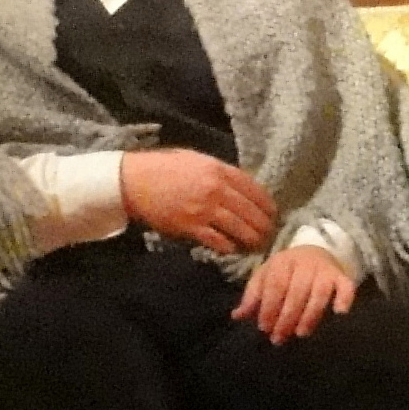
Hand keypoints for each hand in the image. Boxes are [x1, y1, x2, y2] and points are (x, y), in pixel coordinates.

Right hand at [118, 150, 276, 253]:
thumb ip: (221, 172)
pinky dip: (229, 247)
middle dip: (264, 225)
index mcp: (220, 170)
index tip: (273, 213)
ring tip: (256, 245)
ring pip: (240, 229)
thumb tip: (242, 187)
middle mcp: (216, 190)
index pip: (255, 189)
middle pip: (252, 212)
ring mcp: (204, 210)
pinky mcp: (191, 228)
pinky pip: (219, 242)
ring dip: (252, 239)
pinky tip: (233, 249)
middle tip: (269, 234)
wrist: (135, 181)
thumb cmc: (165, 167)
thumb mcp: (198, 160)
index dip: (268, 204)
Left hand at [232, 245, 358, 341]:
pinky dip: (344, 298)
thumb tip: (237, 316)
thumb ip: (252, 296)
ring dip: (309, 315)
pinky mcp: (341, 276)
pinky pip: (346, 286)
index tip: (264, 327)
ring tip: (300, 333)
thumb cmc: (286, 271)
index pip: (275, 285)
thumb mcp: (265, 277)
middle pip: (295, 292)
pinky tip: (339, 312)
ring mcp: (324, 270)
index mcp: (282, 262)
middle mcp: (304, 264)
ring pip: (318, 293)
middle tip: (279, 337)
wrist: (316, 251)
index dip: (268, 307)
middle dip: (286, 317)